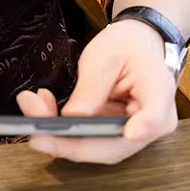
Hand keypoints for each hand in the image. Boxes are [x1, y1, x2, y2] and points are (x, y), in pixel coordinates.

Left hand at [16, 20, 177, 163]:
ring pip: (94, 146)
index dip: (136, 131)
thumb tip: (73, 117)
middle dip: (69, 140)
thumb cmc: (126, 45)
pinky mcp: (113, 132)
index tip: (124, 134)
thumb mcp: (106, 55)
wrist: (134, 44)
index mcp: (158, 95)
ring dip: (58, 133)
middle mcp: (150, 123)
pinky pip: (86, 137)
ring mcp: (132, 132)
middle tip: (35, 131)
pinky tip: (43, 105)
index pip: (153, 120)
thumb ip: (92, 87)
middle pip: (113, 145)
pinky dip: (61, 126)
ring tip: (31, 105)